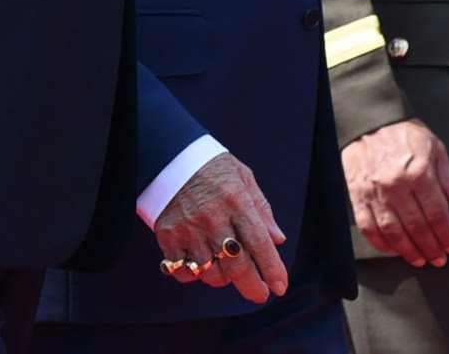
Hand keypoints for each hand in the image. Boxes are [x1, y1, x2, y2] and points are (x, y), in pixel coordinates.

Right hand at [154, 152, 287, 304]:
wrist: (169, 155)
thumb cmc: (212, 167)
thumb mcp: (243, 177)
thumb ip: (262, 209)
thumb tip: (278, 240)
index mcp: (236, 200)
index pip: (259, 242)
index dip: (272, 268)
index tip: (280, 286)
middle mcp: (212, 217)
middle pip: (237, 266)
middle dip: (252, 287)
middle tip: (260, 294)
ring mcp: (188, 228)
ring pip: (211, 273)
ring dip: (223, 278)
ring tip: (226, 268)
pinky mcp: (168, 236)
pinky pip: (183, 271)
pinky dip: (194, 275)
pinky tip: (200, 264)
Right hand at [341, 120, 448, 266]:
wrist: (367, 123)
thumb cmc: (403, 135)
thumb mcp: (434, 148)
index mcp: (419, 172)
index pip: (437, 213)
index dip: (447, 234)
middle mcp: (396, 184)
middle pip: (417, 227)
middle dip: (431, 247)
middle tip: (439, 259)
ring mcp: (375, 192)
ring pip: (393, 232)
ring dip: (409, 251)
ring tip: (420, 260)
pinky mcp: (358, 195)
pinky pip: (369, 227)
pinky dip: (381, 243)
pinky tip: (394, 250)